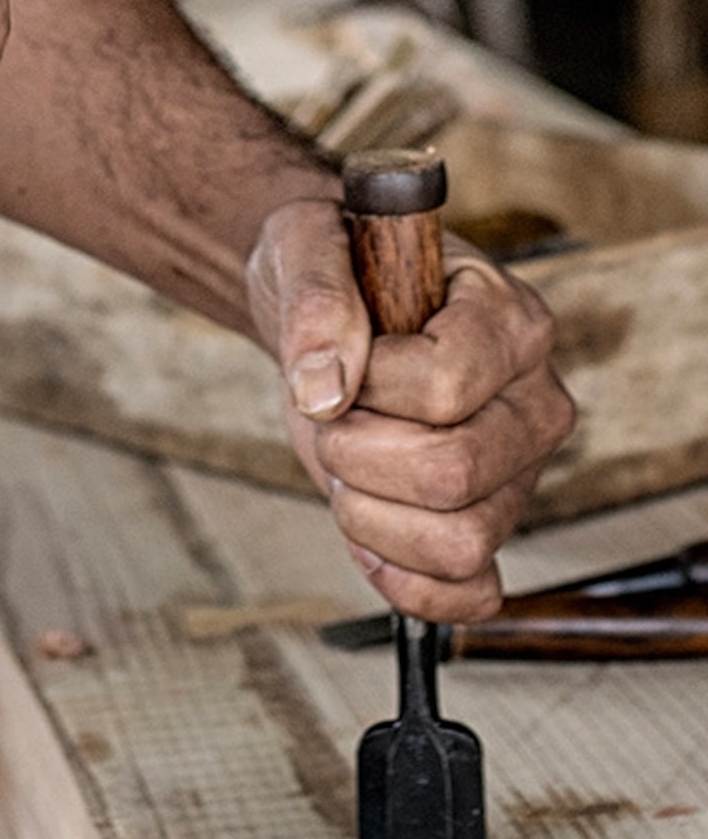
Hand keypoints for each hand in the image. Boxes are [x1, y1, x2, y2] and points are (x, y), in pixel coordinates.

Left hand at [245, 197, 574, 621]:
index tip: (341, 358)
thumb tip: (323, 387)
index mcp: (511, 321)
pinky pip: (471, 594)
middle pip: (453, 472)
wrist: (331, 308)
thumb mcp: (306, 245)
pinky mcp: (490, 524)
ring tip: (350, 465)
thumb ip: (316, 301)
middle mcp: (532, 403)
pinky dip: (406, 581)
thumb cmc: (336, 265)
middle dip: (356, 453)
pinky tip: (366, 533)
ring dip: (369, 515)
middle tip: (333, 417)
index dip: (368, 385)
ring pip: (459, 543)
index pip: (443, 385)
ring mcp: (519, 473)